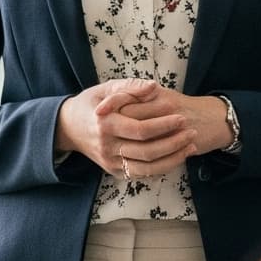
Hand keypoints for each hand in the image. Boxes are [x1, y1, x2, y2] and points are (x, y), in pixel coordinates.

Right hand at [54, 81, 227, 174]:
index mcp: (105, 124)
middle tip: (192, 132)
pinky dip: (161, 168)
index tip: (181, 117)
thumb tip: (153, 87)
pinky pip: (141, 174)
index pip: (140, 129)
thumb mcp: (106, 88)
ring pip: (147, 168)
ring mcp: (110, 162)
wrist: (68, 128)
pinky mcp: (113, 171)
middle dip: (174, 143)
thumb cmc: (90, 103)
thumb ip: (130, 86)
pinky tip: (177, 157)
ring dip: (172, 159)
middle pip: (147, 151)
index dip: (164, 125)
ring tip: (191, 148)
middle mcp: (106, 146)